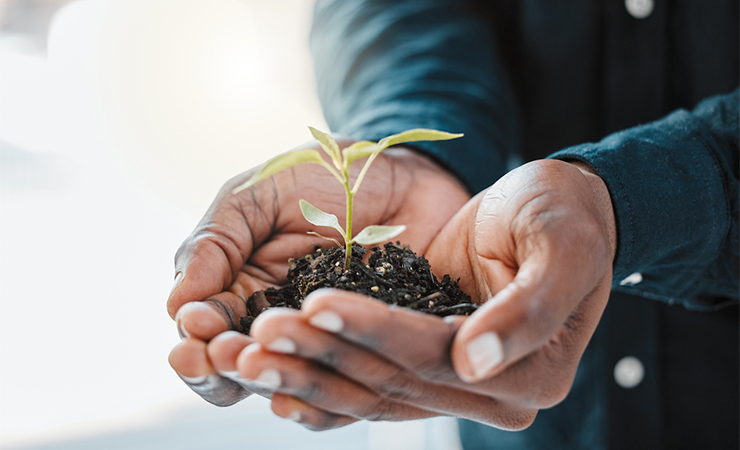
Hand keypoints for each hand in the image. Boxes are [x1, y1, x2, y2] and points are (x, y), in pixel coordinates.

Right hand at [167, 142, 469, 405]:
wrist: (405, 175)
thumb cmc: (325, 176)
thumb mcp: (258, 196)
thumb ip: (216, 242)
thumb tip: (175, 306)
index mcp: (240, 287)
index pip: (204, 329)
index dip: (194, 336)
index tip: (196, 327)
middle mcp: (276, 321)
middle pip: (236, 366)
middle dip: (220, 365)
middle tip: (222, 354)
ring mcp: (322, 336)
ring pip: (284, 376)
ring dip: (265, 376)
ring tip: (257, 362)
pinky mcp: (366, 344)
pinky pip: (343, 372)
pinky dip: (326, 378)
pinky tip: (315, 367)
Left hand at [210, 159, 615, 428]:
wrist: (557, 210)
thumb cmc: (567, 218)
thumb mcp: (563, 248)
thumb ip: (528, 308)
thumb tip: (472, 359)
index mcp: (533, 372)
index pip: (435, 356)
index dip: (374, 331)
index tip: (315, 303)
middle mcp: (491, 391)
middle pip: (393, 382)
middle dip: (322, 356)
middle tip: (259, 333)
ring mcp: (456, 385)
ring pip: (371, 392)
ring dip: (308, 373)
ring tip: (248, 352)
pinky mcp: (427, 366)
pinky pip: (370, 387)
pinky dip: (322, 384)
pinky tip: (275, 381)